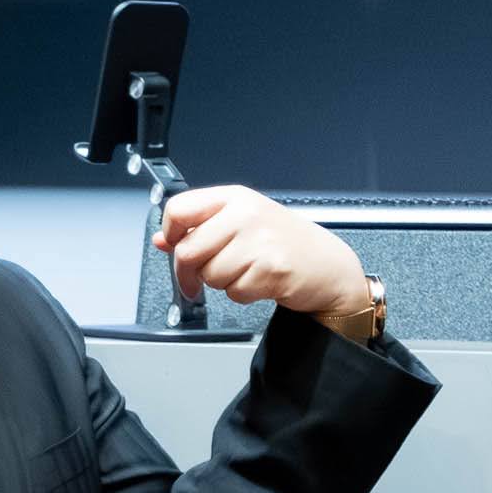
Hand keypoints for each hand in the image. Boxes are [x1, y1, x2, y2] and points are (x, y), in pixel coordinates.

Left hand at [154, 186, 371, 319]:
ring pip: (209, 275)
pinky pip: (233, 292)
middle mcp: (246, 214)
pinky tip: (258, 282)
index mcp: (235, 198)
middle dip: (188, 273)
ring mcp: (260, 241)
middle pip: (188, 250)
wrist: (328, 266)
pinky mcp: (270, 269)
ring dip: (220, 283)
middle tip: (196, 279)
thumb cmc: (285, 243)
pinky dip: (241, 294)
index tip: (174, 246)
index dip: (170, 233)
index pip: (180, 209)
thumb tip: (163, 240)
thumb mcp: (241, 224)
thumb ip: (200, 229)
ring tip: (243, 273)